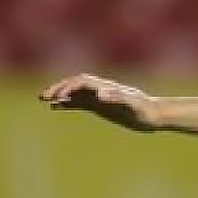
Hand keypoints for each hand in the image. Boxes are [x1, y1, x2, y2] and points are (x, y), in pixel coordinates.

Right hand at [40, 74, 161, 131]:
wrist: (154, 114)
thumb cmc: (144, 110)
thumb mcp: (132, 105)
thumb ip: (117, 98)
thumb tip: (100, 94)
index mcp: (105, 87)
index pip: (82, 82)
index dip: (68, 88)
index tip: (58, 98)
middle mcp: (100, 89)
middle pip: (75, 84)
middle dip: (59, 88)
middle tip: (43, 97)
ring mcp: (99, 97)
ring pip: (74, 93)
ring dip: (59, 94)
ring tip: (44, 100)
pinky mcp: (100, 106)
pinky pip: (79, 102)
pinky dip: (67, 103)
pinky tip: (55, 107)